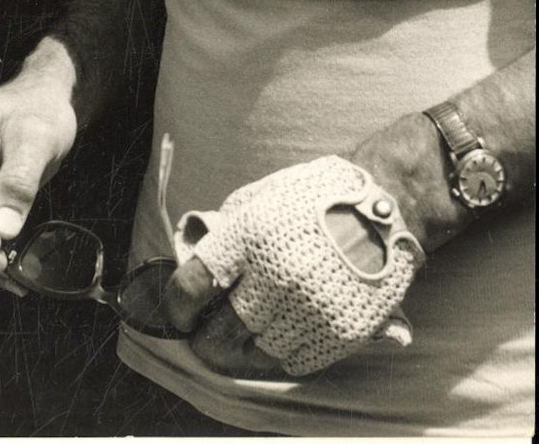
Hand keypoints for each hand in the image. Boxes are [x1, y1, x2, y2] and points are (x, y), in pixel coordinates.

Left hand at [163, 157, 424, 376]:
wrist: (383, 207)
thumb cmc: (313, 196)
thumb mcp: (259, 199)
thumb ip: (226, 234)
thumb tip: (196, 267)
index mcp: (248, 236)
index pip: (191, 287)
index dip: (175, 308)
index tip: (178, 315)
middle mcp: (275, 277)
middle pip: (218, 336)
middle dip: (203, 340)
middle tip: (203, 336)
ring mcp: (309, 309)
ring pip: (254, 355)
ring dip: (242, 349)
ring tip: (242, 336)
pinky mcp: (338, 332)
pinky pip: (294, 362)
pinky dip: (280, 354)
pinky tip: (280, 334)